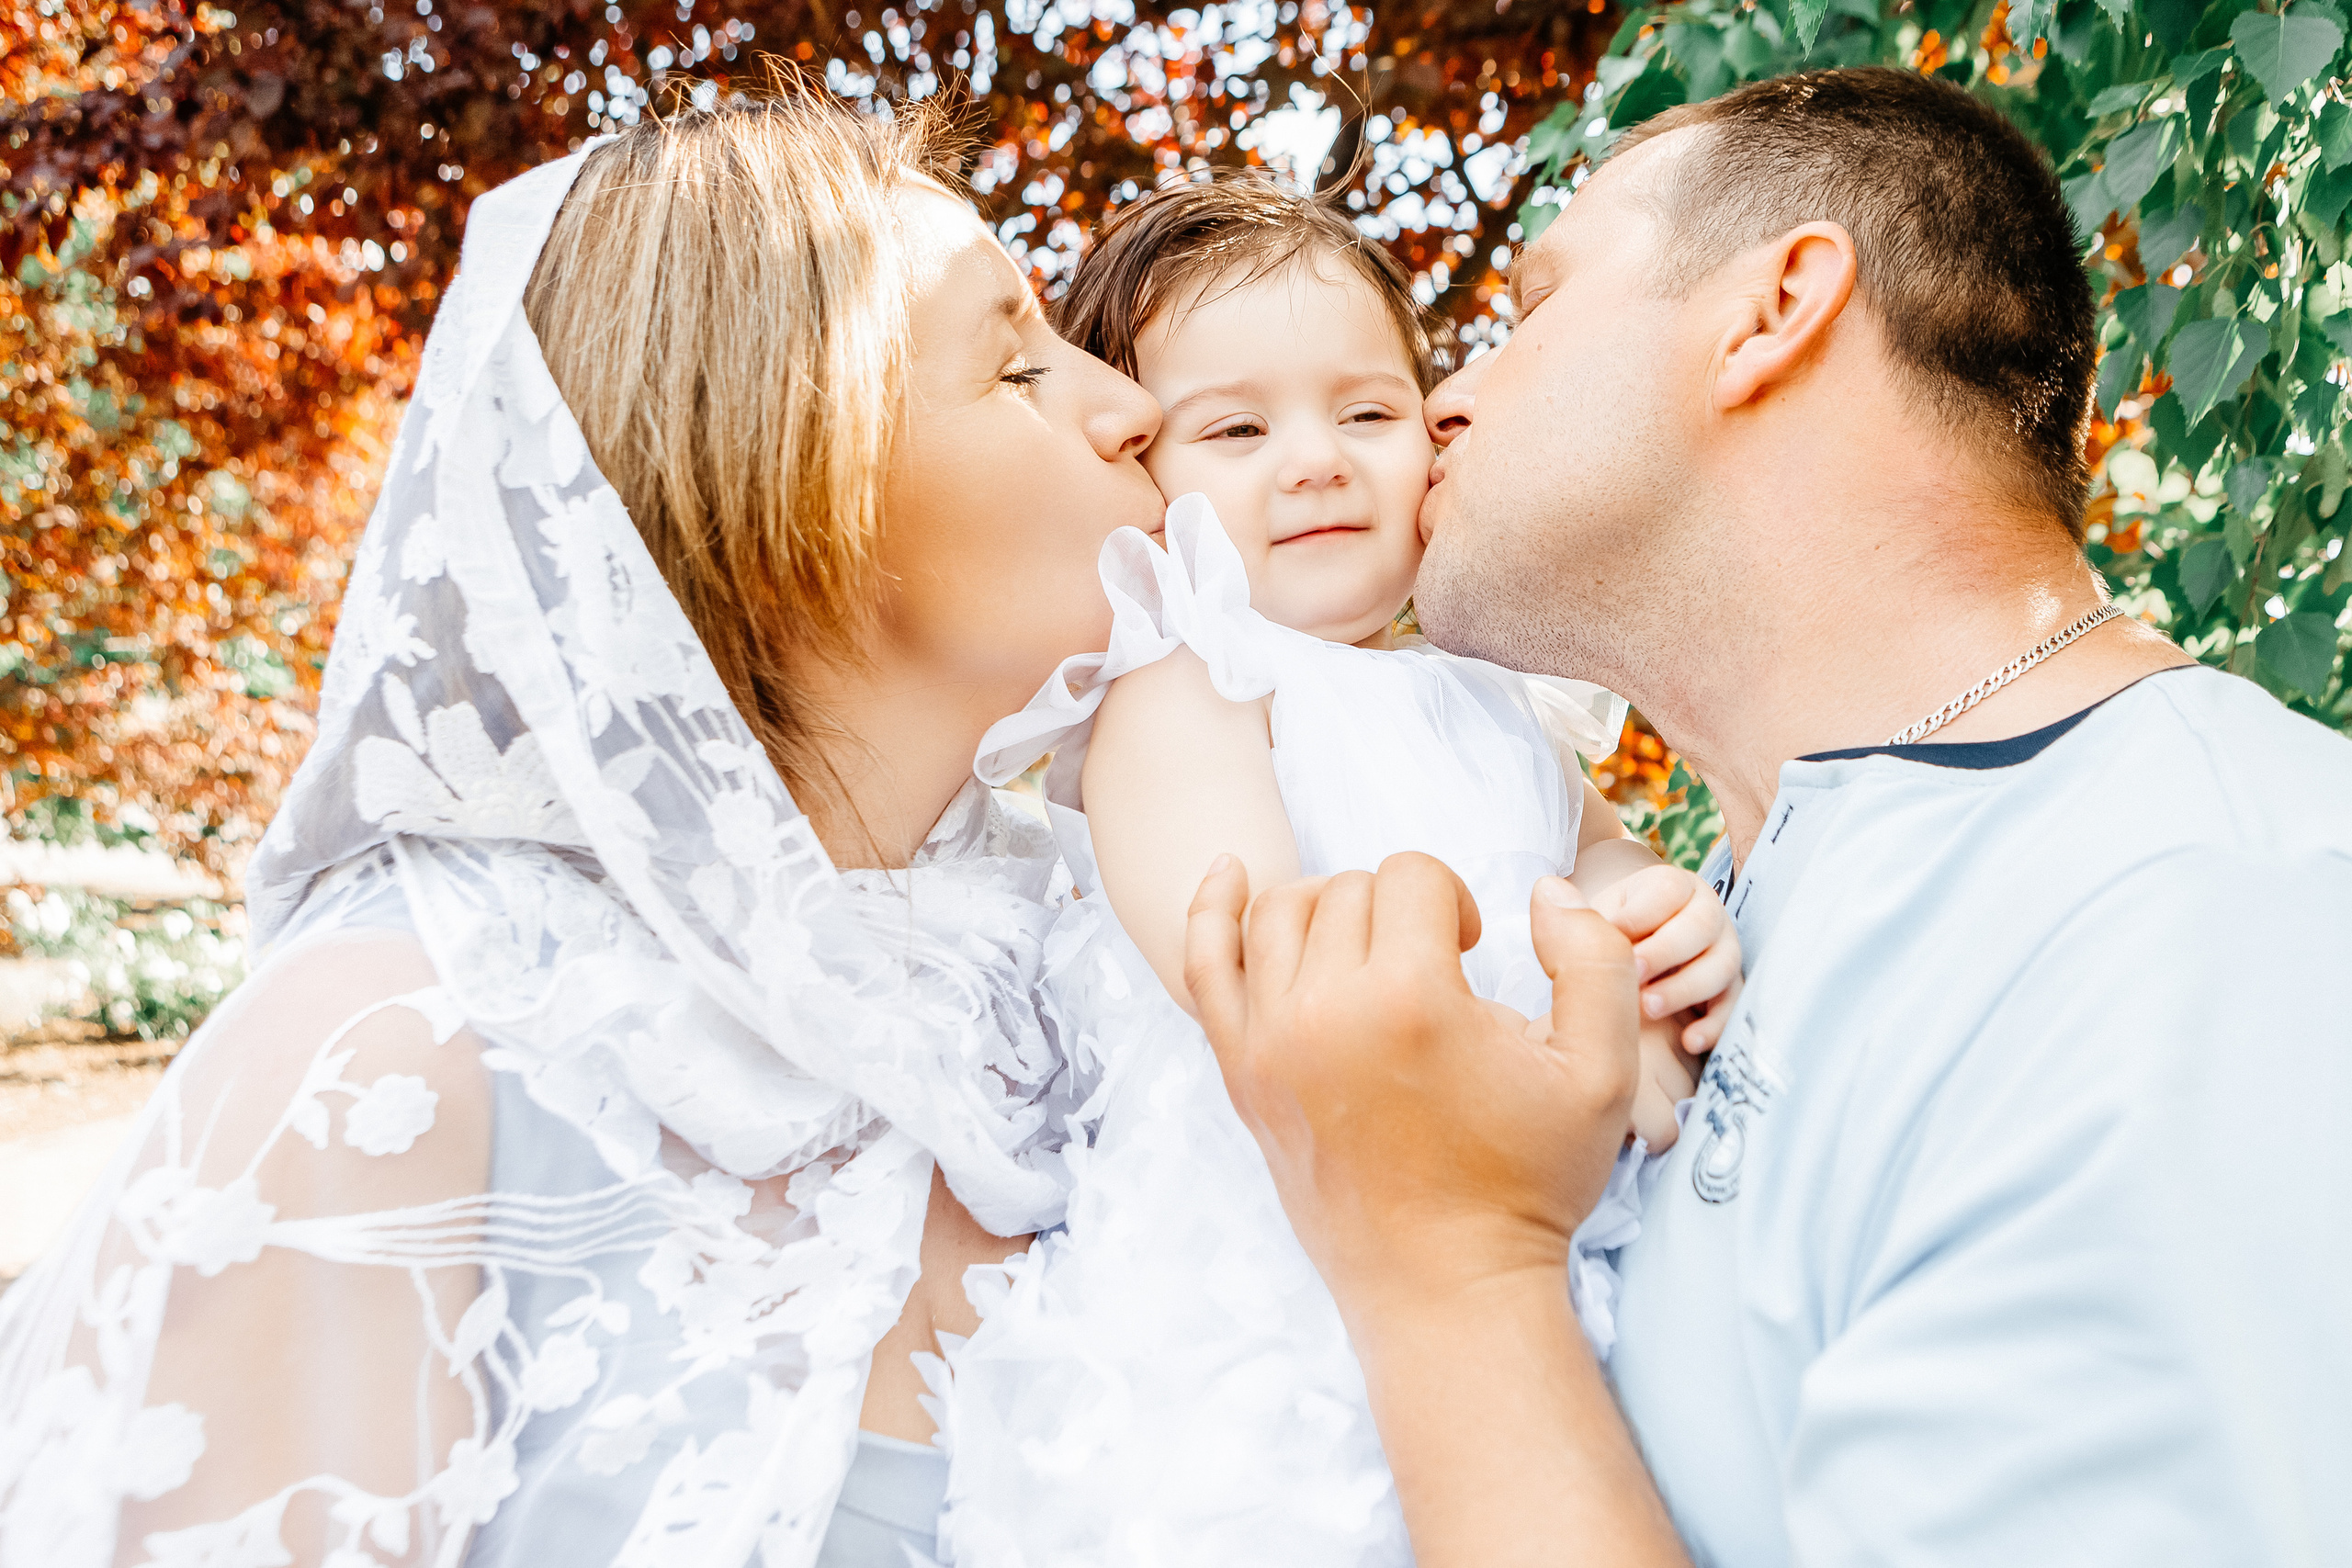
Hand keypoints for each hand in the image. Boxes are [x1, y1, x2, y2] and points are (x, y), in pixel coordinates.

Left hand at [1183, 852, 1641, 1317]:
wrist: (1447, 1286)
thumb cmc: (1527, 1182)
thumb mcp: (1603, 1072)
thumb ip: (1597, 958)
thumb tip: (1548, 890)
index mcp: (1411, 999)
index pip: (1413, 875)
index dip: (1453, 901)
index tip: (1471, 952)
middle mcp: (1325, 1010)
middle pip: (1348, 889)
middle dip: (1397, 911)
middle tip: (1430, 969)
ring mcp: (1269, 1042)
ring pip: (1278, 910)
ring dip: (1329, 908)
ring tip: (1369, 951)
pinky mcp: (1240, 1074)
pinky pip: (1205, 966)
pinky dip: (1210, 910)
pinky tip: (1230, 871)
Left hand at [1590, 864, 1743, 1051]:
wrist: (1630, 971)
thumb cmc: (1609, 940)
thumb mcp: (1594, 925)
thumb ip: (1578, 916)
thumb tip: (1549, 893)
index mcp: (1671, 887)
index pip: (1668, 890)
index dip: (1640, 913)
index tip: (1612, 934)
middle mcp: (1705, 914)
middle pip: (1702, 925)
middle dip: (1665, 951)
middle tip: (1631, 974)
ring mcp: (1722, 952)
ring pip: (1722, 965)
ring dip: (1685, 987)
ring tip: (1647, 1007)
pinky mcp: (1728, 992)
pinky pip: (1733, 1006)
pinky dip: (1715, 1024)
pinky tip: (1689, 1041)